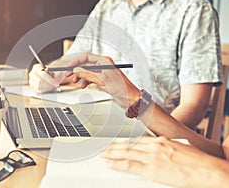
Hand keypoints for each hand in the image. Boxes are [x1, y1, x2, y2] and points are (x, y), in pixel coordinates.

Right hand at [29, 58, 70, 92]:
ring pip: (39, 87)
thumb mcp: (54, 69)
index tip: (57, 84)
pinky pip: (38, 91)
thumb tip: (63, 74)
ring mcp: (31, 81)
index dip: (50, 80)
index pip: (43, 74)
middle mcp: (32, 74)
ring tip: (54, 87)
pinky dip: (45, 90)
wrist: (44, 73)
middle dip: (49, 85)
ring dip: (48, 88)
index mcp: (36, 67)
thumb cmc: (50, 70)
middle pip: (40, 82)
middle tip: (56, 87)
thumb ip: (57, 72)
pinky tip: (50, 88)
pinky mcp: (32, 86)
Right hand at [67, 53, 139, 106]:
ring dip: (80, 76)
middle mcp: (103, 65)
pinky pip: (90, 78)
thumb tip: (76, 70)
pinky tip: (83, 85)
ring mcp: (102, 72)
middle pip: (85, 64)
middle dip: (77, 69)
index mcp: (104, 61)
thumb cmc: (122, 88)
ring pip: (87, 71)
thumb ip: (88, 74)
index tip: (69, 67)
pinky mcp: (103, 79)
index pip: (86, 57)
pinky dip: (85, 81)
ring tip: (76, 81)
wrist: (130, 98)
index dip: (76, 61)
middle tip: (69, 74)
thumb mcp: (102, 80)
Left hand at [102, 136, 228, 186]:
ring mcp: (152, 157)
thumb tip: (160, 148)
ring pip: (126, 153)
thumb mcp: (178, 147)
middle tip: (102, 146)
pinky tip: (110, 163)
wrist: (207, 169)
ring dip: (112, 154)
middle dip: (113, 146)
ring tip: (102, 153)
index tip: (115, 140)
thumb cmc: (196, 160)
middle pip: (128, 145)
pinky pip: (130, 166)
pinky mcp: (152, 170)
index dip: (123, 140)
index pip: (136, 139)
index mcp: (160, 141)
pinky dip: (119, 164)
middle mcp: (153, 147)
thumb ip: (165, 146)